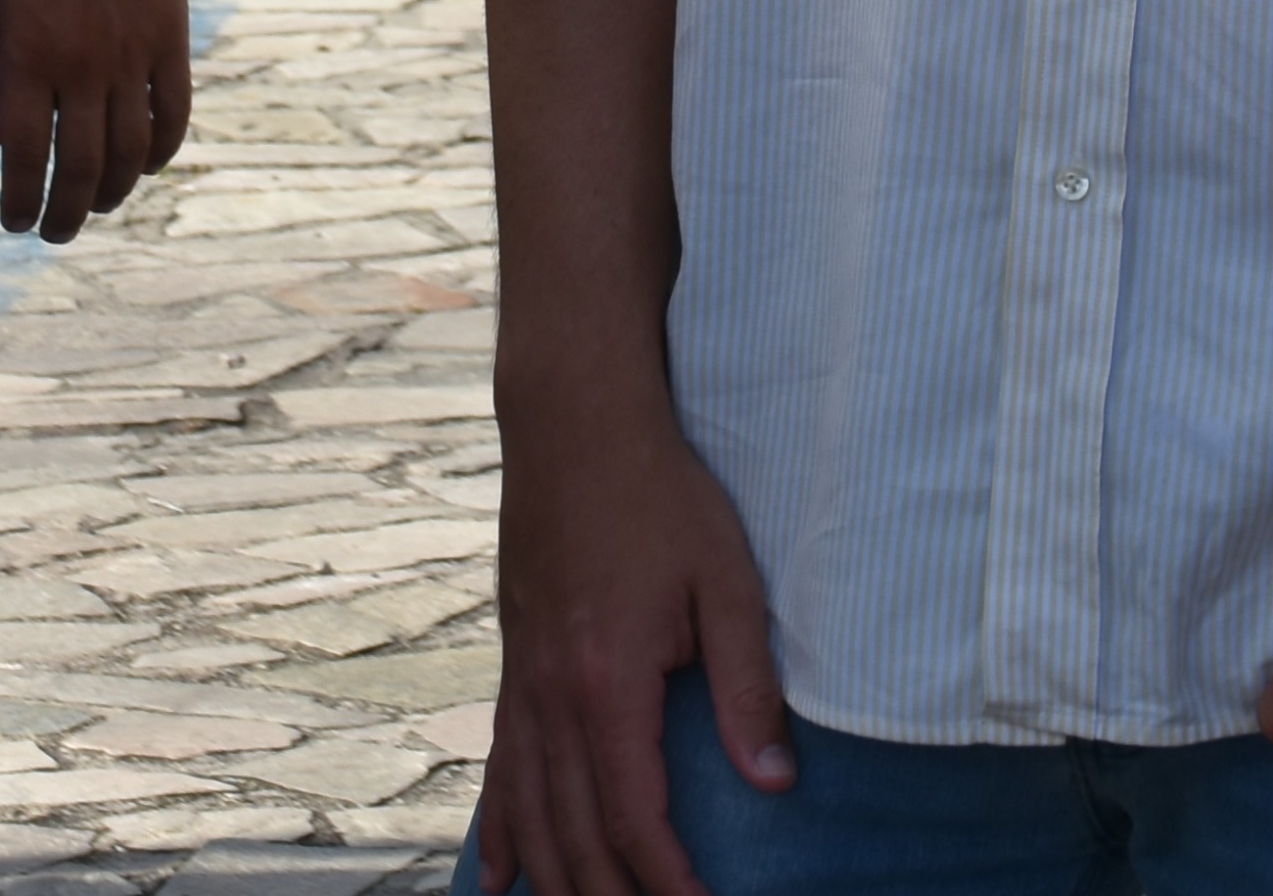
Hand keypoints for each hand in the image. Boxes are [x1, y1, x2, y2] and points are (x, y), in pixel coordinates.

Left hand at [0, 0, 192, 242]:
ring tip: (97, 206)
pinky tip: (147, 166)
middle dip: (65, 213)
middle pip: (81, 166)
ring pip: (131, 152)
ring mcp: (132, 55)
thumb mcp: (0, 8)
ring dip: (114, 193)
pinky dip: (162, 151)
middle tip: (55, 231)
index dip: (21, 200)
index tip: (16, 222)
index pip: (26, 154)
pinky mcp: (171, 42)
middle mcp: (82, 64)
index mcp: (30, 56)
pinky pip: (173, 114)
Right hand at [471, 384, 785, 895]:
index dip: (667, 881)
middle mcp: (551, 694)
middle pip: (573, 832)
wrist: (574, 421)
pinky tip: (497, 879)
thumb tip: (775, 782)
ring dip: (555, 881)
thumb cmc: (661, 494)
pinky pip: (499, 768)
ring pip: (529, 812)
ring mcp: (522, 681)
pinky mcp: (513, 664)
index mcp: (608, 682)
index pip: (633, 816)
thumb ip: (747, 685)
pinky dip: (500, 830)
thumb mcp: (727, 580)